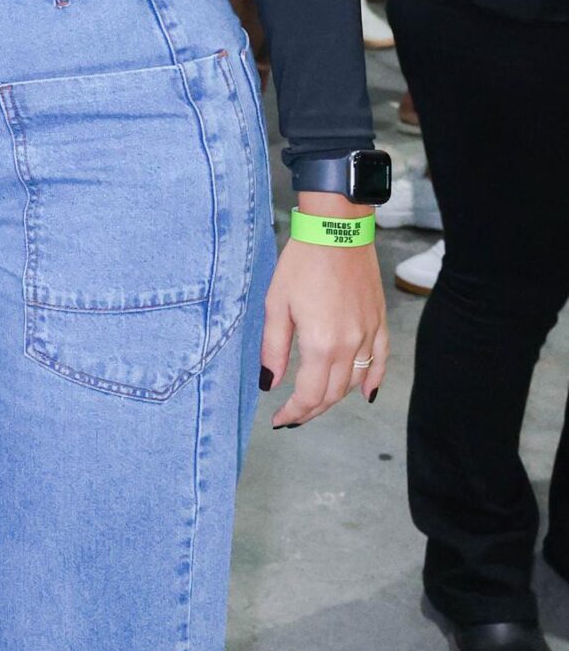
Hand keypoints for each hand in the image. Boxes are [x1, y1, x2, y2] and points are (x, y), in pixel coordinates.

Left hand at [260, 204, 388, 425]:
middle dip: (312, 409)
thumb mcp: (276, 305)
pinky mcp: (379, 322)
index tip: (281, 420)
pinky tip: (365, 395)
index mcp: (321, 343)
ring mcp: (368, 334)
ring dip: (336, 398)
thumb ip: (273, 349)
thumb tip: (269, 383)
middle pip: (333, 394)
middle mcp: (349, 345)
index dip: (294, 412)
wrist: (337, 231)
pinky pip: (381, 361)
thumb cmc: (301, 263)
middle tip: (294, 415)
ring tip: (317, 402)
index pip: (310, 395)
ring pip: (355, 382)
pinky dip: (374, 381)